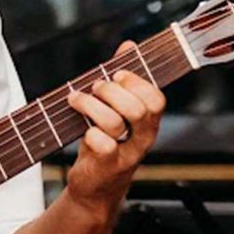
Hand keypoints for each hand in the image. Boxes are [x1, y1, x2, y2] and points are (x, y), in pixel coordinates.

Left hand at [63, 41, 165, 217]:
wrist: (95, 187)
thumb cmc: (105, 144)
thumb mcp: (116, 110)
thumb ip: (123, 79)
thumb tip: (129, 45)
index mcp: (148, 122)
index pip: (156, 98)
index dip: (136, 81)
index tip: (117, 74)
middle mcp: (142, 138)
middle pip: (138, 108)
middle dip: (111, 91)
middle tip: (95, 88)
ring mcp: (127, 153)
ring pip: (115, 123)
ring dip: (91, 106)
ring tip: (77, 100)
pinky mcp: (107, 166)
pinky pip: (102, 144)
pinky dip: (89, 132)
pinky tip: (82, 130)